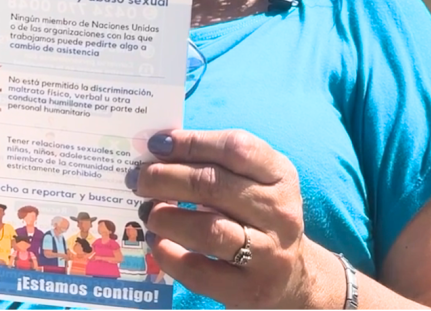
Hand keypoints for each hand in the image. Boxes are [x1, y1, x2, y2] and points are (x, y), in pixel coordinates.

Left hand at [130, 130, 336, 308]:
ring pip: (209, 230)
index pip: (235, 148)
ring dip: (167, 217)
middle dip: (166, 178)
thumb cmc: (258, 216)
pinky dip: (170, 255)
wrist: (291, 274)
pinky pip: (200, 271)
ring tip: (147, 211)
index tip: (157, 144)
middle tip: (139, 179)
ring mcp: (268, 253)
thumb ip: (215, 164)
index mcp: (280, 175)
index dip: (192, 142)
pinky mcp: (249, 288)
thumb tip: (159, 150)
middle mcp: (279, 212)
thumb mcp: (253, 182)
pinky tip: (157, 242)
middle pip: (214, 186)